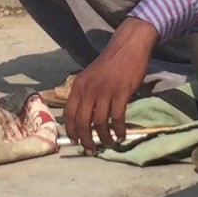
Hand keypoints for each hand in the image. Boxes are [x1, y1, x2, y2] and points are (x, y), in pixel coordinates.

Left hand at [63, 18, 157, 153]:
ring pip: (100, 122)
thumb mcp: (90, 75)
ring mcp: (105, 91)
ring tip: (109, 143)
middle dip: (86, 139)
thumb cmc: (110, 62)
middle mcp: (89, 90)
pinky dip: (118, 130)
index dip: (71, 130)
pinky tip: (121, 135)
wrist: (128, 46)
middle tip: (91, 149)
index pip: (69, 113)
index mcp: (78, 85)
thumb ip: (86, 93)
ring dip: (104, 137)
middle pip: (83, 122)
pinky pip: (117, 117)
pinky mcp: (121, 92)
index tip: (75, 141)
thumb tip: (84, 116)